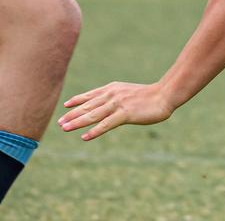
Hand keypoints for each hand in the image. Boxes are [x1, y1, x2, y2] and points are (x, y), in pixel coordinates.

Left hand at [59, 81, 175, 139]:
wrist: (164, 95)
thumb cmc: (149, 95)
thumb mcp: (128, 92)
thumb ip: (116, 97)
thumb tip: (107, 104)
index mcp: (112, 88)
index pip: (90, 95)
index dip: (77, 101)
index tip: (65, 106)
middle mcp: (111, 95)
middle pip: (87, 106)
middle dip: (72, 114)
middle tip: (59, 122)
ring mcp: (117, 104)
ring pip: (93, 115)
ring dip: (77, 122)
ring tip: (64, 128)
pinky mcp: (125, 114)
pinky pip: (106, 124)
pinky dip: (94, 131)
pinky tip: (85, 137)